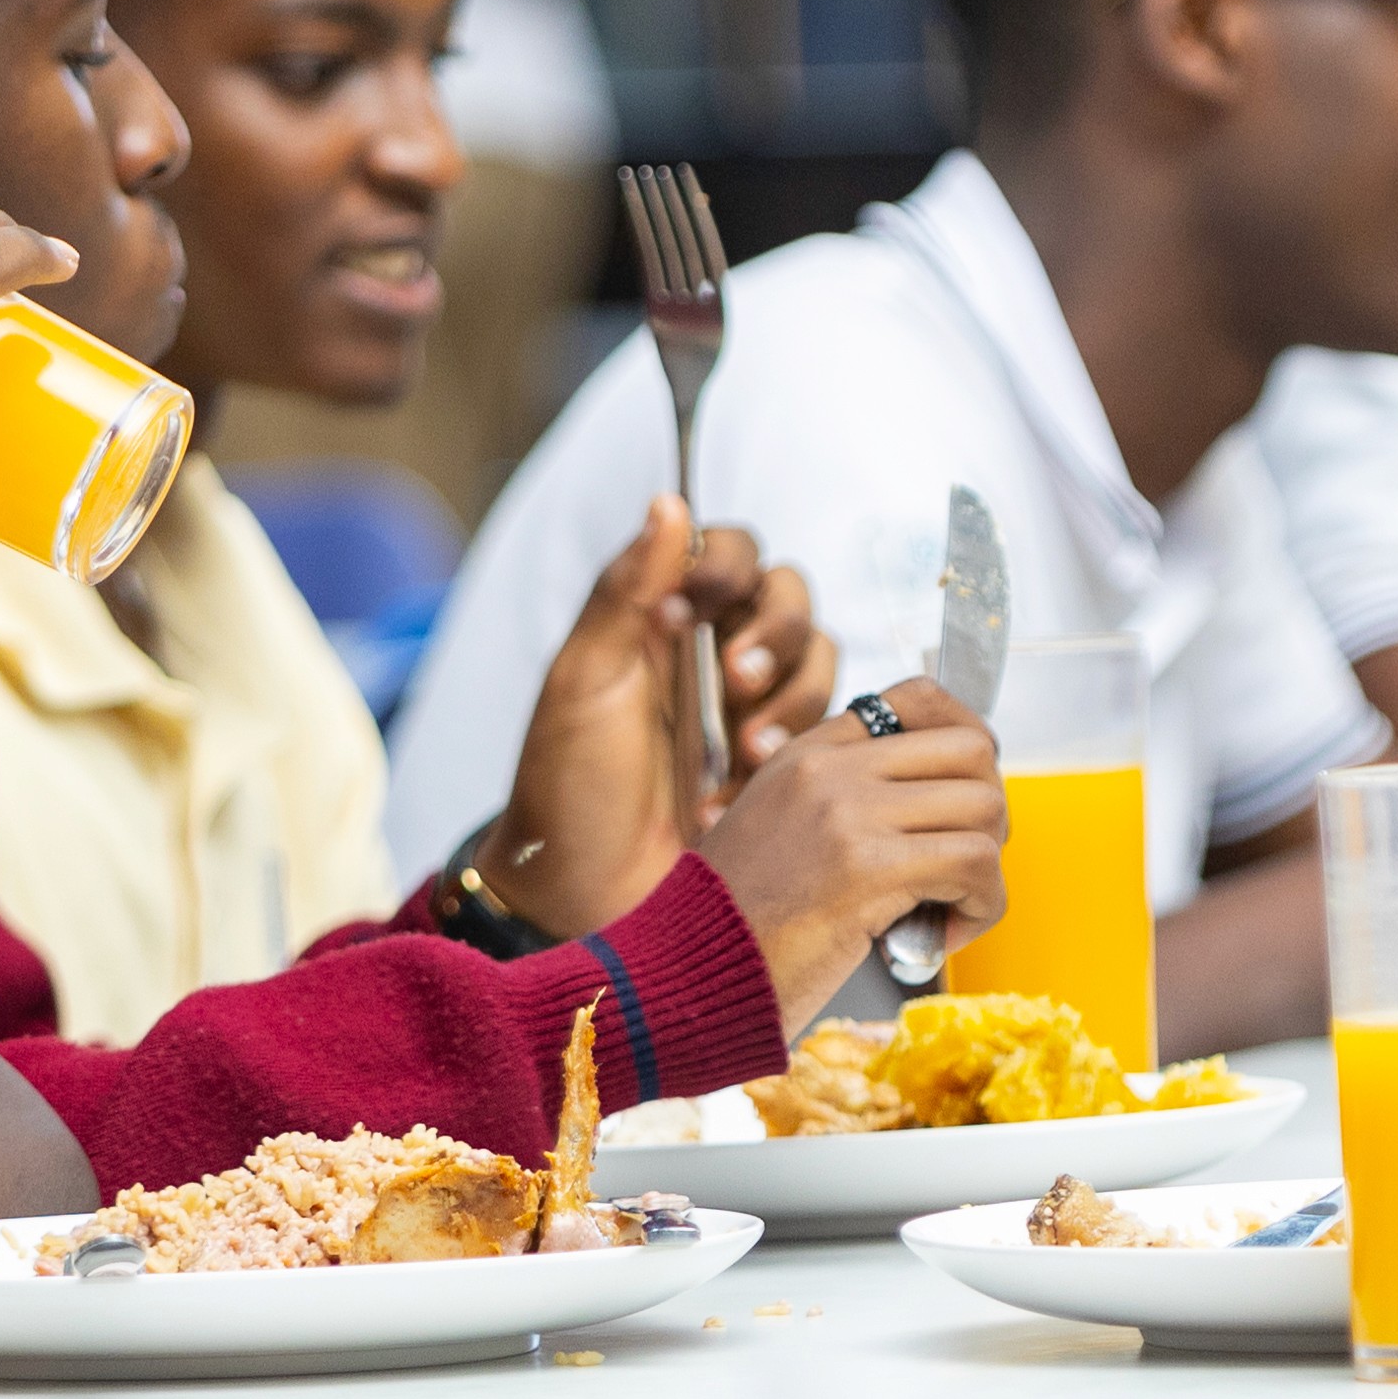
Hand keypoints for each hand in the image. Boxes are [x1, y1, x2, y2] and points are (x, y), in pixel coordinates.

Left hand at [481, 504, 825, 930]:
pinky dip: (799, 752)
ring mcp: (755, 713)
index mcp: (665, 621)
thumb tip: (668, 501)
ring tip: (748, 752)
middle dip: (773, 633)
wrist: (579, 897)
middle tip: (733, 681)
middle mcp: (718, 656)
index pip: (729, 551)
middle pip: (790, 599)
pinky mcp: (785, 769)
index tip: (693, 604)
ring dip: (792, 698)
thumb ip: (625, 590)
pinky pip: (831, 734)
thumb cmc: (566, 787)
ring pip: (821, 662)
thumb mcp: (583, 683)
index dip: (726, 564)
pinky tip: (745, 791)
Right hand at [699, 677, 1011, 1028]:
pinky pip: (976, 864)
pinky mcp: (866, 868)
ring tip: (950, 909)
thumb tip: (939, 808)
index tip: (964, 797)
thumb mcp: (780, 834)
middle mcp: (829, 769)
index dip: (967, 742)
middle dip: (988, 811)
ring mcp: (847, 813)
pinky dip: (981, 906)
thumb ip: (844, 806)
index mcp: (808, 753)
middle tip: (962, 866)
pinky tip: (942, 935)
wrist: (684, 980)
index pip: (919, 697)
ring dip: (986, 868)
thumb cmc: (735, 928)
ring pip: (985, 805)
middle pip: (971, 748)